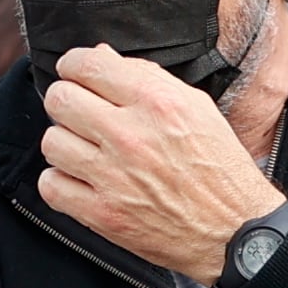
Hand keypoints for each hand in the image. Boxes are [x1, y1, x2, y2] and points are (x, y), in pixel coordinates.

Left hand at [36, 47, 281, 285]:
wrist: (236, 231)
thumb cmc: (219, 169)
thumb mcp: (196, 108)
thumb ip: (147, 77)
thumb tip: (101, 56)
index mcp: (157, 102)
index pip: (86, 65)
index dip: (72, 65)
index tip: (73, 72)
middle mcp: (131, 135)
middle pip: (60, 99)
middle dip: (67, 101)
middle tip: (79, 112)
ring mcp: (113, 177)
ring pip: (52, 141)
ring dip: (65, 143)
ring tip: (85, 150)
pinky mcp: (102, 214)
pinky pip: (51, 186)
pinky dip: (61, 182)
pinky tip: (81, 179)